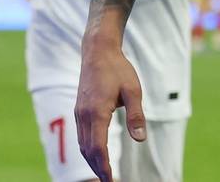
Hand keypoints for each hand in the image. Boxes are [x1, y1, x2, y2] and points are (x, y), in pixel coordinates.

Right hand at [76, 41, 146, 181]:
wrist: (98, 51)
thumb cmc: (118, 69)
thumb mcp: (133, 90)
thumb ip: (136, 116)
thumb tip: (140, 140)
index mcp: (97, 112)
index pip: (98, 147)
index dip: (104, 166)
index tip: (111, 180)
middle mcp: (84, 115)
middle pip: (88, 150)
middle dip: (97, 168)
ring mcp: (79, 113)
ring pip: (82, 144)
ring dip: (92, 160)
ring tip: (103, 173)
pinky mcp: (79, 110)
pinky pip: (81, 136)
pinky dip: (88, 149)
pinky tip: (96, 154)